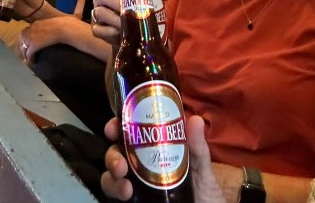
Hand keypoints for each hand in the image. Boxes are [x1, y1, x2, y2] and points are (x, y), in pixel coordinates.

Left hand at [17, 16, 69, 62]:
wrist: (65, 28)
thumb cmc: (66, 23)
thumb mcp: (57, 20)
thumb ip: (55, 23)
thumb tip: (66, 23)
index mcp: (36, 23)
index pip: (26, 31)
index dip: (26, 38)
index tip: (29, 43)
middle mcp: (31, 30)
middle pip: (22, 39)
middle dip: (23, 46)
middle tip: (26, 52)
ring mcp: (32, 38)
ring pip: (24, 48)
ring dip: (26, 54)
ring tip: (29, 59)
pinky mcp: (34, 46)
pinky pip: (29, 54)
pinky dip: (30, 59)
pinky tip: (33, 62)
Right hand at [91, 0, 175, 45]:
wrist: (132, 34)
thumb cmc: (138, 11)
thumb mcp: (148, 1)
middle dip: (117, 3)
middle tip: (131, 10)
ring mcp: (97, 13)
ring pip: (99, 12)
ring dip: (114, 18)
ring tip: (127, 25)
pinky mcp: (96, 28)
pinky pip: (98, 29)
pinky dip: (108, 32)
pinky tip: (119, 34)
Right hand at [101, 115, 225, 202]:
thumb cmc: (204, 192)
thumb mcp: (202, 169)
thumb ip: (197, 147)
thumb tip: (195, 119)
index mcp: (153, 149)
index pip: (129, 132)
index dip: (116, 126)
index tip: (113, 127)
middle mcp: (139, 164)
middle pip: (116, 153)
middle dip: (112, 156)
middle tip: (121, 165)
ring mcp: (135, 184)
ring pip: (111, 176)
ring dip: (111, 178)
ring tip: (125, 188)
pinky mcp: (133, 200)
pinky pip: (115, 194)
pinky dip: (115, 192)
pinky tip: (126, 195)